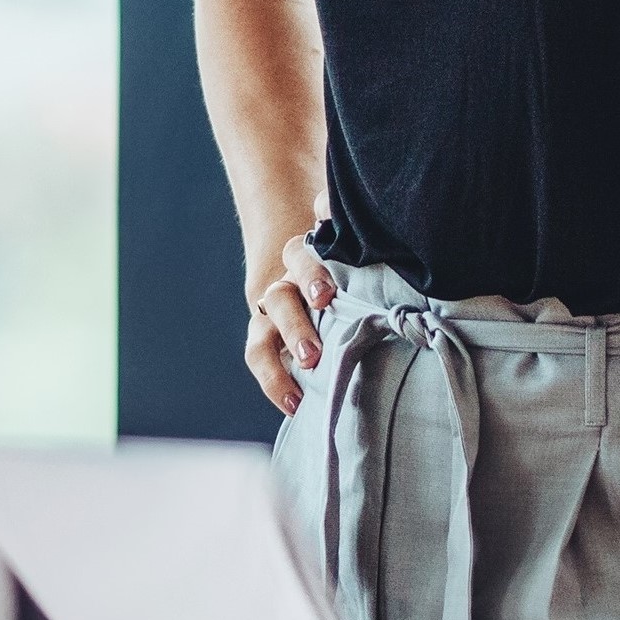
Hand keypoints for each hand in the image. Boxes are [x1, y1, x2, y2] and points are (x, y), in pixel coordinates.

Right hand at [245, 226, 335, 415]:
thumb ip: (354, 233)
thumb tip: (344, 214)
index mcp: (309, 255)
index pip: (301, 255)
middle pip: (281, 295)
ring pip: (266, 329)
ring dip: (283, 352)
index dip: (311, 273)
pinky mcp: (270, 340)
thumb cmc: (352, 261)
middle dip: (297, 323)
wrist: (321, 269)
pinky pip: (262, 358)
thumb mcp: (357, 246)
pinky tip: (294, 405)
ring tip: (308, 372)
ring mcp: (276, 313)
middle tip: (314, 350)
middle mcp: (288, 283)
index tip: (326, 295)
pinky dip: (276, 383)